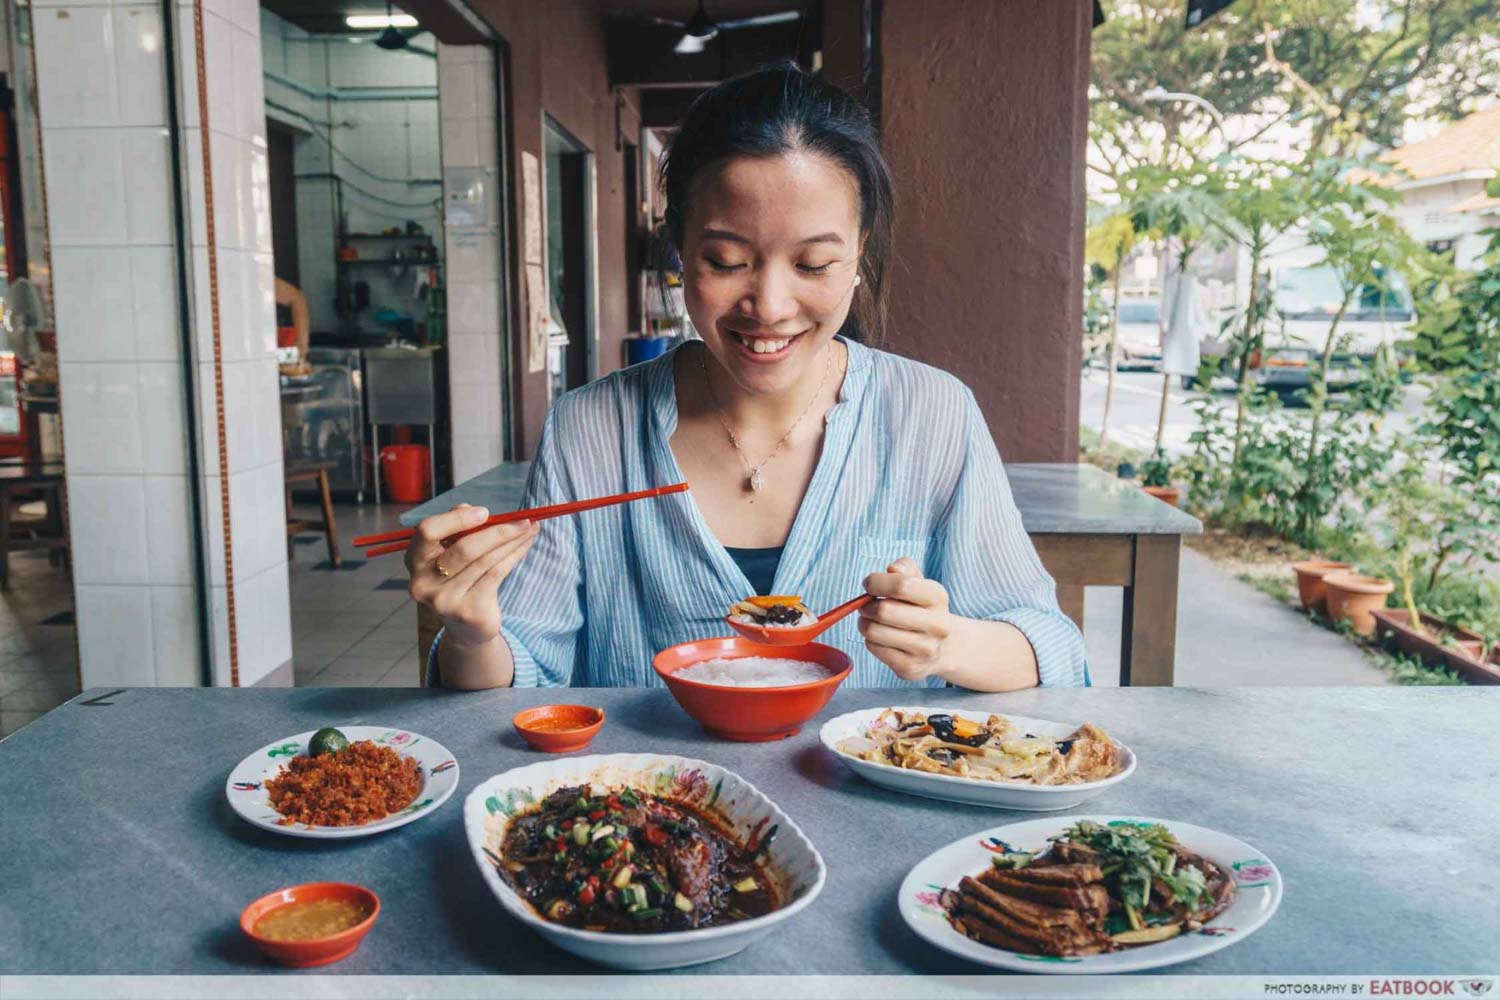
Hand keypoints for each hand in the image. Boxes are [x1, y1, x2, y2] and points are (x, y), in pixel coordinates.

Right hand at [405, 503, 539, 649]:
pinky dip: (514, 556)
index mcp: (415, 560)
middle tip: (522, 520)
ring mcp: (445, 599)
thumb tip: (470, 508)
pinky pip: (497, 574)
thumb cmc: (459, 580)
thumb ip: (457, 529)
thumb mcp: (451, 554)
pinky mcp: (468, 611)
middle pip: (464, 549)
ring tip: (530, 529)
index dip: (456, 519)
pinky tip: (525, 545)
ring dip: (513, 541)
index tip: (485, 512)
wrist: (465, 628)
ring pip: (486, 561)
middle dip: (498, 531)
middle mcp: (424, 581)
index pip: (427, 531)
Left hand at [858, 557, 954, 681]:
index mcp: (938, 598)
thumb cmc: (922, 608)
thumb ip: (905, 568)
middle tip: (867, 605)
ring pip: (874, 631)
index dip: (876, 582)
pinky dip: (870, 639)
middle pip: (884, 611)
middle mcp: (937, 625)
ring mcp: (925, 650)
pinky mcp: (910, 668)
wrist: (944, 647)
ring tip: (871, 620)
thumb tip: (892, 569)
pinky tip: (880, 637)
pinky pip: (873, 648)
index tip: (869, 584)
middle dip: (866, 605)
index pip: (901, 585)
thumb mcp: (919, 582)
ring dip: (864, 622)